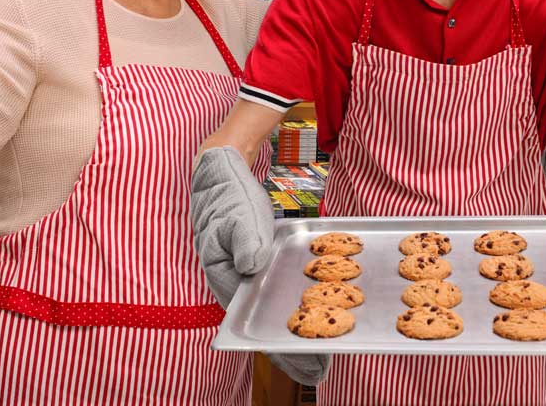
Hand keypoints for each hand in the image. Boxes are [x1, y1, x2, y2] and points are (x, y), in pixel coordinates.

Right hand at [190, 147, 331, 386]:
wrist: (223, 173)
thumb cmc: (227, 195)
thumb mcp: (235, 214)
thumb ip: (243, 239)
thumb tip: (251, 266)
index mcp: (224, 277)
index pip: (249, 322)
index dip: (275, 345)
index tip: (300, 363)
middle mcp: (235, 284)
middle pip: (262, 325)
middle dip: (290, 350)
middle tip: (319, 371)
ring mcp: (248, 277)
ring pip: (271, 313)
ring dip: (296, 333)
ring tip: (322, 356)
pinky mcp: (261, 268)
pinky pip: (278, 294)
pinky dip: (296, 308)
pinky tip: (316, 316)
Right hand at [191, 147, 274, 306]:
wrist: (220, 168)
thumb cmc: (232, 193)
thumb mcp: (245, 218)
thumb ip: (247, 246)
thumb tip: (250, 270)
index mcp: (213, 261)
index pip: (233, 298)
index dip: (254, 301)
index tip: (275, 299)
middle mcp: (212, 263)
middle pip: (235, 291)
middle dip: (257, 293)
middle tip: (281, 288)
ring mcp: (217, 255)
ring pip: (238, 279)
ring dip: (257, 279)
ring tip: (277, 275)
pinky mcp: (225, 246)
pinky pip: (240, 266)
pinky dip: (255, 266)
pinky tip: (267, 259)